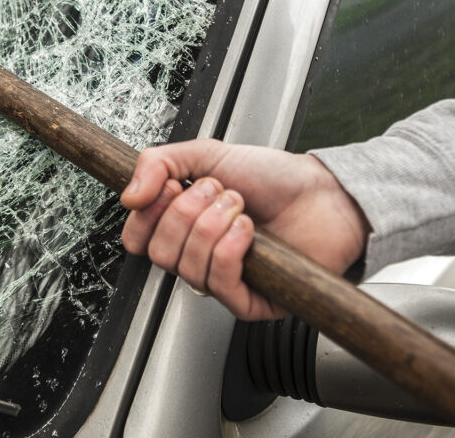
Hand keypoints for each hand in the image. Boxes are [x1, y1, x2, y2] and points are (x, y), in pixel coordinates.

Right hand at [120, 139, 368, 320]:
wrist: (325, 193)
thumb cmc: (275, 178)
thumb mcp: (207, 154)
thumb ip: (158, 162)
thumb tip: (128, 195)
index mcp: (182, 226)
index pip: (137, 238)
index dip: (147, 215)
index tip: (170, 187)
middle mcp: (198, 255)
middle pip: (159, 252)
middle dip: (187, 212)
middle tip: (218, 191)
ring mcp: (222, 280)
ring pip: (186, 267)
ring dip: (213, 226)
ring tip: (240, 208)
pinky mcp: (247, 301)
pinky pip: (218, 283)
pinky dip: (229, 250)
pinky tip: (248, 231)